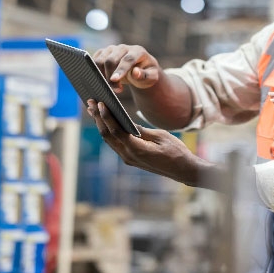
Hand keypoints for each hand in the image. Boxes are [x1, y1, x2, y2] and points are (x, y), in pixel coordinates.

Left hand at [87, 99, 203, 185]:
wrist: (183, 170)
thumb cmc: (176, 151)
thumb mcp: (160, 136)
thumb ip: (142, 130)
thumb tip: (127, 123)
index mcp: (136, 149)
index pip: (116, 131)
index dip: (106, 117)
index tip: (100, 103)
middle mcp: (128, 156)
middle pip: (107, 135)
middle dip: (98, 118)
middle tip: (91, 102)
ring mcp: (128, 159)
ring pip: (109, 140)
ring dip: (102, 124)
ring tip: (94, 110)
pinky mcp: (131, 158)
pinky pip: (116, 144)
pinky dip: (109, 131)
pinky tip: (107, 122)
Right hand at [93, 44, 161, 92]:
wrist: (140, 69)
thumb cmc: (147, 74)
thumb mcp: (151, 77)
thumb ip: (145, 75)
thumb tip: (135, 72)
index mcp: (138, 51)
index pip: (127, 59)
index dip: (120, 70)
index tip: (114, 80)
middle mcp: (123, 48)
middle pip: (111, 60)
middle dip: (110, 76)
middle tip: (116, 90)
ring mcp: (112, 49)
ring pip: (100, 61)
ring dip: (101, 76)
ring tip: (110, 87)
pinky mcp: (102, 53)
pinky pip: (93, 62)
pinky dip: (95, 72)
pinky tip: (102, 81)